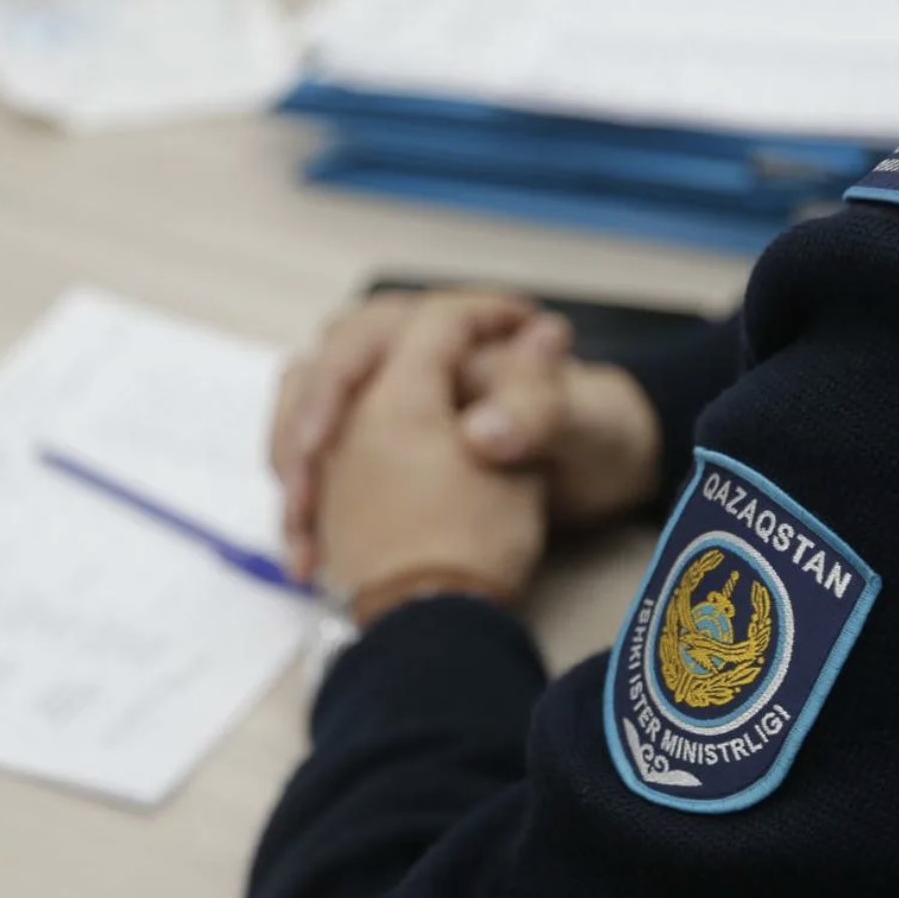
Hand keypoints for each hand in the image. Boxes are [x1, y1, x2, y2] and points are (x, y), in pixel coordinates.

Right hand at [272, 292, 661, 577]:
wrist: (603, 476)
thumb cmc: (591, 430)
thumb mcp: (581, 420)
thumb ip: (538, 410)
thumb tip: (482, 431)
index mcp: (450, 337)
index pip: (371, 336)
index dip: (336, 383)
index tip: (320, 443)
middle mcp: (407, 365)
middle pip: (318, 380)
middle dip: (299, 436)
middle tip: (302, 497)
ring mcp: (386, 410)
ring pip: (308, 427)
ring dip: (295, 480)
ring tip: (303, 540)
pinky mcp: (379, 457)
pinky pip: (320, 474)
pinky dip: (309, 514)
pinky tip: (310, 562)